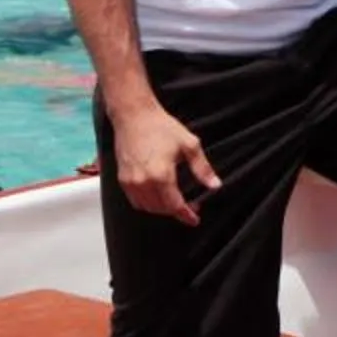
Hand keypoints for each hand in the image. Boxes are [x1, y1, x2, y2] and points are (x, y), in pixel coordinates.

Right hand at [110, 103, 218, 225]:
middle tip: (190, 206)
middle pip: (161, 209)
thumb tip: (215, 186)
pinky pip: (135, 201)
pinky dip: (147, 204)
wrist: (134, 116)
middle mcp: (143, 182)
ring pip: (147, 208)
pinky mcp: (122, 179)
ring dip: (162, 209)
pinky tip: (158, 197)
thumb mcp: (189, 145)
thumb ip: (202, 168)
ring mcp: (130, 182)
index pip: (175, 205)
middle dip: (176, 211)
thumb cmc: (162, 127)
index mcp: (161, 175)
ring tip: (175, 202)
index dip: (186, 215)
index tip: (194, 220)